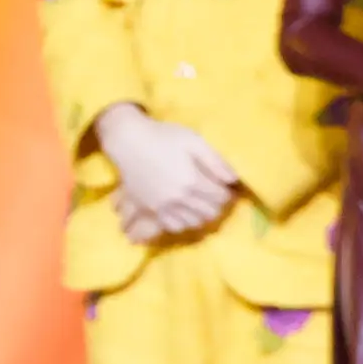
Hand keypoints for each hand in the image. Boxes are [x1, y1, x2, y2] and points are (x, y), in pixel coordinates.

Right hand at [95, 103, 238, 240]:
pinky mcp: (150, 209)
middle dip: (217, 205)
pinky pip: (173, 227)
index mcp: (192, 181)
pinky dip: (184, 222)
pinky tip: (184, 212)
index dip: (228, 193)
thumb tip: (234, 179)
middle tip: (215, 194)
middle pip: (210, 213)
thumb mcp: (194, 140)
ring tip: (201, 203)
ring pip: (194, 222)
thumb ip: (215, 161)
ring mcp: (163, 206)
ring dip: (202, 214)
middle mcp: (179, 198)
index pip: (221, 198)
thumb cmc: (163, 137)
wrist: (128, 142)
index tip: (226, 186)